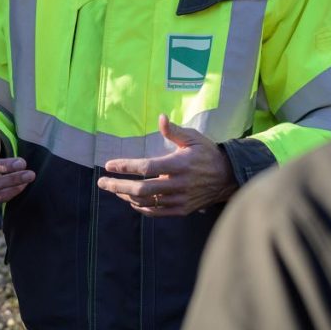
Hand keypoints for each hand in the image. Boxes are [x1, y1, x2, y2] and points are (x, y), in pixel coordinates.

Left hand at [96, 114, 237, 215]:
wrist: (228, 177)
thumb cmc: (207, 153)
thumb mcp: (193, 138)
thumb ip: (174, 131)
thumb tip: (161, 117)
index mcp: (179, 165)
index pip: (147, 167)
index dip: (126, 166)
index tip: (109, 165)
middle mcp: (178, 184)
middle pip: (142, 190)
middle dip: (118, 186)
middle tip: (102, 182)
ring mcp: (179, 199)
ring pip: (146, 202)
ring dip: (127, 196)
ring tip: (114, 188)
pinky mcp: (181, 210)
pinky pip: (156, 212)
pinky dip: (141, 208)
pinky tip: (131, 200)